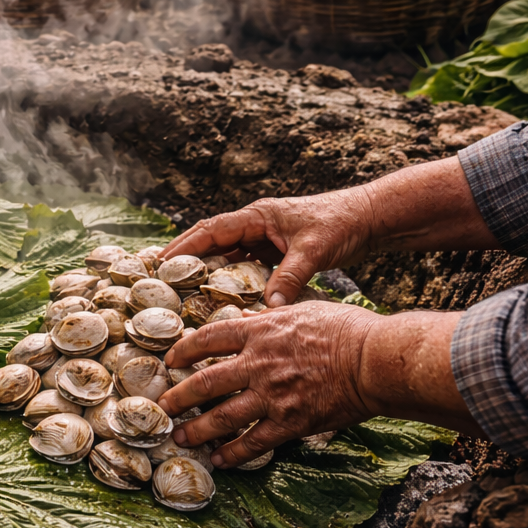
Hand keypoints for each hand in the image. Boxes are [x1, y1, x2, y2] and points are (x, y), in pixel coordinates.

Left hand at [158, 302, 381, 467]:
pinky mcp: (290, 422)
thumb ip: (268, 319)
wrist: (375, 359)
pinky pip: (253, 442)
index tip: (170, 360)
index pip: (208, 339)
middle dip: (178, 398)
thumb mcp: (302, 310)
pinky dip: (233, 453)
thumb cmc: (347, 329)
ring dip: (197, 430)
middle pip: (205, 383)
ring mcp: (272, 395)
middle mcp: (258, 364)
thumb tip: (243, 318)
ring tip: (180, 438)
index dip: (183, 350)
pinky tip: (219, 460)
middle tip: (162, 408)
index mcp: (260, 332)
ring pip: (222, 417)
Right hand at [161, 189, 377, 307]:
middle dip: (184, 258)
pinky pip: (244, 264)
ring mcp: (265, 237)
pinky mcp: (276, 250)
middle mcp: (256, 224)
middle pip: (210, 241)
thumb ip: (289, 279)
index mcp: (257, 216)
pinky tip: (219, 297)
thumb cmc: (342, 223)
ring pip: (225, 254)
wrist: (370, 218)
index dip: (183, 247)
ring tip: (180, 291)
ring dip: (205, 270)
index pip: (210, 230)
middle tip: (158, 278)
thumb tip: (268, 311)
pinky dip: (229, 278)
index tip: (159, 263)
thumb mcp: (313, 251)